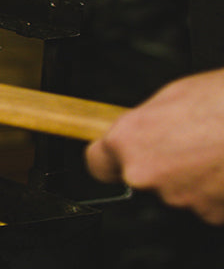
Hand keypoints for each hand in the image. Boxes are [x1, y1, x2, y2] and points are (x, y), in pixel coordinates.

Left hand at [85, 67, 223, 224]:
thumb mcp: (175, 95)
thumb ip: (148, 121)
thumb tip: (143, 129)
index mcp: (129, 141)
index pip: (98, 163)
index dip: (111, 159)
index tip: (118, 158)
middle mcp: (146, 174)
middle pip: (143, 177)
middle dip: (162, 164)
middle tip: (190, 144)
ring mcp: (178, 198)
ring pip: (178, 191)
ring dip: (193, 177)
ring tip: (215, 151)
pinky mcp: (209, 215)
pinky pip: (207, 202)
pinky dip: (216, 190)